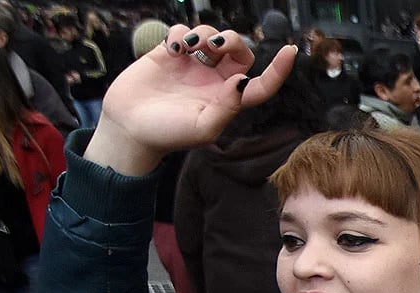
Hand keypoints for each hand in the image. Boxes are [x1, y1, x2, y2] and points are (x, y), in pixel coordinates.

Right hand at [88, 25, 296, 175]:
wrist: (128, 128)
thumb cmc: (166, 134)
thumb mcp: (202, 127)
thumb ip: (227, 107)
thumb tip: (243, 80)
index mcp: (229, 100)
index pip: (262, 84)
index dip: (278, 69)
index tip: (291, 50)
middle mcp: (214, 80)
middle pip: (238, 50)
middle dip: (233, 40)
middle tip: (216, 45)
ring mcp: (192, 66)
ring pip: (211, 36)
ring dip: (205, 34)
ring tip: (188, 46)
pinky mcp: (169, 54)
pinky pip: (183, 31)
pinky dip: (180, 33)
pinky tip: (172, 48)